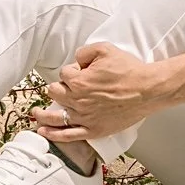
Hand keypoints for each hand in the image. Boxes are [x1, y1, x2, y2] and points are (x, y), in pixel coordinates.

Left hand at [33, 45, 184, 142]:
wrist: (147, 89)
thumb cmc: (129, 70)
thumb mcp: (106, 49)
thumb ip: (85, 52)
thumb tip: (76, 60)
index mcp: (78, 81)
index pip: (64, 74)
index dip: (72, 71)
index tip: (82, 71)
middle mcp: (77, 100)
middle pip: (55, 92)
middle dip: (59, 87)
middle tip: (68, 87)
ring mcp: (84, 117)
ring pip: (54, 116)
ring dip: (42, 114)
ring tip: (36, 114)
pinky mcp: (93, 130)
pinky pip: (67, 135)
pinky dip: (53, 135)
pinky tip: (43, 132)